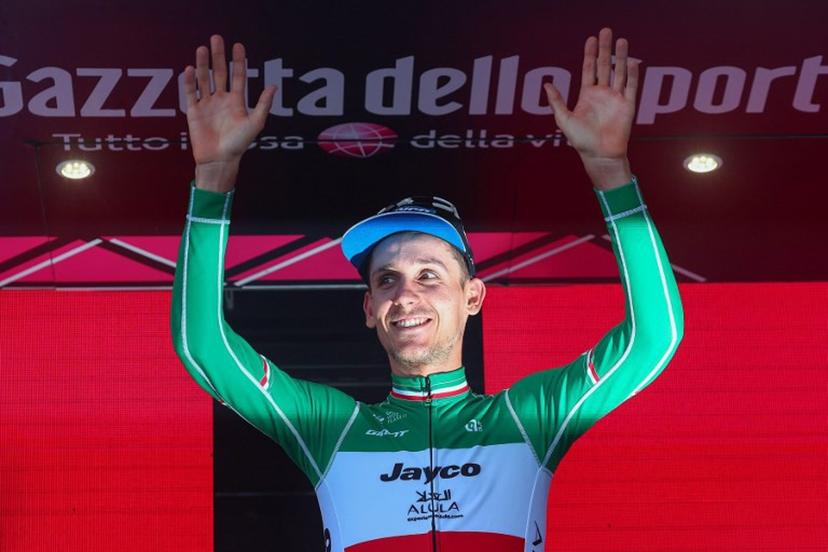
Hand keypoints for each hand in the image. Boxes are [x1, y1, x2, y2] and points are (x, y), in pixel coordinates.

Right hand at [183, 35, 276, 191]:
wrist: (220, 160)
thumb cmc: (239, 144)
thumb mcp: (255, 123)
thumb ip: (263, 104)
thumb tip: (273, 86)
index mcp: (236, 102)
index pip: (238, 76)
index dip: (238, 61)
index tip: (238, 46)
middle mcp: (222, 100)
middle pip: (220, 73)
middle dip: (218, 56)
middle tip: (217, 38)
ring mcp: (207, 104)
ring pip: (204, 79)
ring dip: (203, 64)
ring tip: (202, 49)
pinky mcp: (194, 111)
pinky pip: (191, 93)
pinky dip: (190, 81)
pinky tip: (190, 69)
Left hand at [544, 28, 638, 189]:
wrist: (599, 155)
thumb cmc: (580, 141)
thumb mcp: (564, 119)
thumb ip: (557, 101)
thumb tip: (547, 84)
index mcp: (587, 95)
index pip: (589, 69)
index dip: (590, 54)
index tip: (591, 39)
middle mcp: (602, 94)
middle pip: (605, 66)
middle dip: (605, 49)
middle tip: (606, 31)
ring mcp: (616, 99)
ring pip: (619, 73)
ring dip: (621, 57)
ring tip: (621, 40)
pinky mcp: (628, 106)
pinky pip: (631, 87)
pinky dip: (632, 75)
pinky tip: (631, 62)